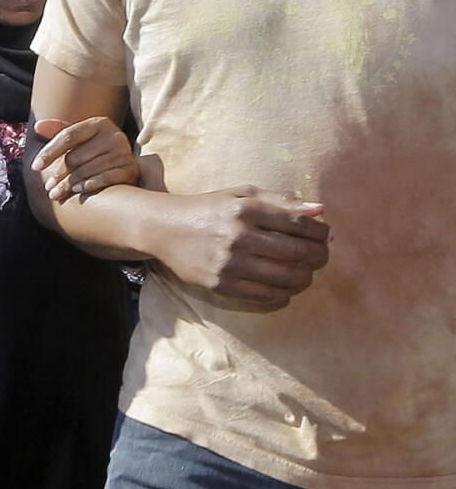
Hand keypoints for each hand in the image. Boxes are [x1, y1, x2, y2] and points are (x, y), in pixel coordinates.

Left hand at [28, 117, 137, 201]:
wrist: (124, 165)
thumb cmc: (95, 151)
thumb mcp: (80, 138)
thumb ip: (60, 132)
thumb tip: (37, 126)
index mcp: (98, 123)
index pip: (68, 136)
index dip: (49, 152)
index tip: (35, 167)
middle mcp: (113, 135)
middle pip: (76, 156)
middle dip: (58, 174)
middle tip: (48, 186)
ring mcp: (124, 152)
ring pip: (87, 169)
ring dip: (69, 184)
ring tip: (56, 193)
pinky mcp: (130, 169)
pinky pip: (105, 178)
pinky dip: (88, 185)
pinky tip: (76, 191)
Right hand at [155, 186, 330, 307]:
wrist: (164, 229)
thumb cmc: (207, 209)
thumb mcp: (240, 194)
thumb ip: (281, 200)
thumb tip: (320, 210)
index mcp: (246, 209)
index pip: (301, 225)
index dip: (322, 233)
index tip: (325, 236)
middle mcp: (239, 236)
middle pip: (299, 253)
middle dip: (319, 256)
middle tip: (321, 256)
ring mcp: (230, 263)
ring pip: (287, 277)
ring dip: (306, 277)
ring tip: (305, 272)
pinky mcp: (220, 284)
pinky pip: (265, 294)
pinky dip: (284, 293)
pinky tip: (286, 287)